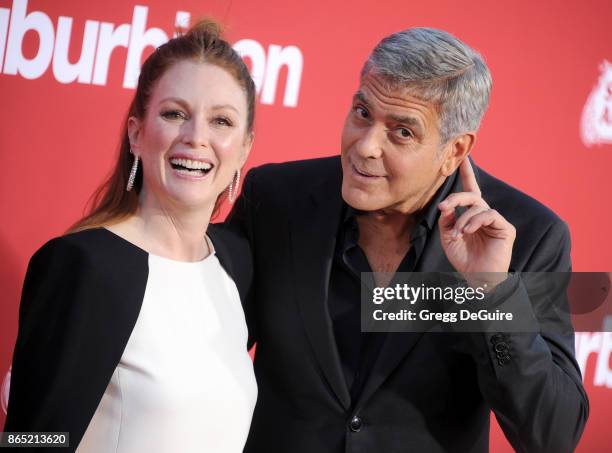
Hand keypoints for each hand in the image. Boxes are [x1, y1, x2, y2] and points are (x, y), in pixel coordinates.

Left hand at [437, 158, 515, 288]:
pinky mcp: (506, 228)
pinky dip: (475, 221)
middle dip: (456, 198)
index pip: (470, 190)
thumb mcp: (448, 237)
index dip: (468, 173)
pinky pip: (490, 214)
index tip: (463, 157)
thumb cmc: (463, 259)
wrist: (477, 278)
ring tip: (458, 234)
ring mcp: (496, 221)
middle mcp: (485, 215)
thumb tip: (446, 205)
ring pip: (478, 206)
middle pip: (472, 195)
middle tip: (444, 206)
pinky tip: (467, 232)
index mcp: (471, 215)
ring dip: (463, 219)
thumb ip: (446, 219)